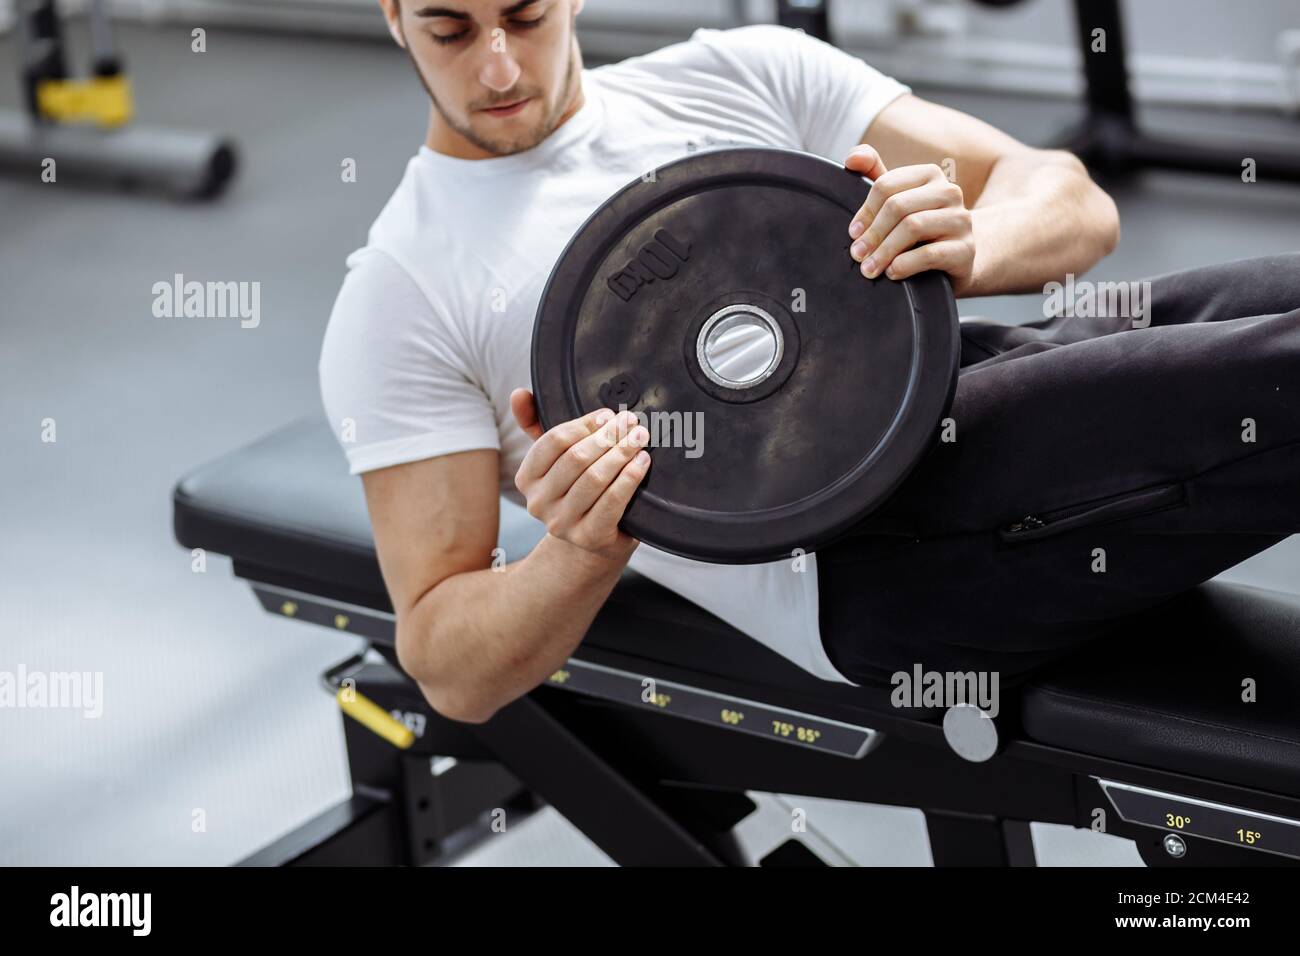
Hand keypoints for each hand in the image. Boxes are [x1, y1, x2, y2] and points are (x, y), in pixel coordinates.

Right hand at [510, 388, 649, 561]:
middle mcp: (538, 503)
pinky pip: (612, 502)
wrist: (595, 538)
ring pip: (595, 479)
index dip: (583, 424)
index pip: (552, 442)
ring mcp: (562, 523)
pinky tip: (642, 462)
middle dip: (608, 436)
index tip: (607, 415)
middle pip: (576, 459)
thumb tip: (519, 393)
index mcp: (526, 478)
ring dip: (621, 453)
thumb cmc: (576, 488)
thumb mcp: (556, 459)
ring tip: (639, 437)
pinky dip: (630, 478)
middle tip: (630, 422)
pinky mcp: (589, 537)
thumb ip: (537, 424)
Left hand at [843, 144, 975, 295]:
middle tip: (857, 254)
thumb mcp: (899, 201)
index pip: (886, 185)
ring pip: (913, 227)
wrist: (958, 259)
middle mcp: (949, 192)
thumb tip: (852, 157)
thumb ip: (875, 176)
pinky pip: (929, 254)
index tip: (853, 233)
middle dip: (873, 233)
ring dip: (884, 251)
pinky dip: (904, 265)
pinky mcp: (965, 249)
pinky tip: (892, 273)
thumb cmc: (922, 229)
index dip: (865, 211)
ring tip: (869, 268)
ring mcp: (961, 220)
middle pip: (898, 206)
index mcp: (929, 175)